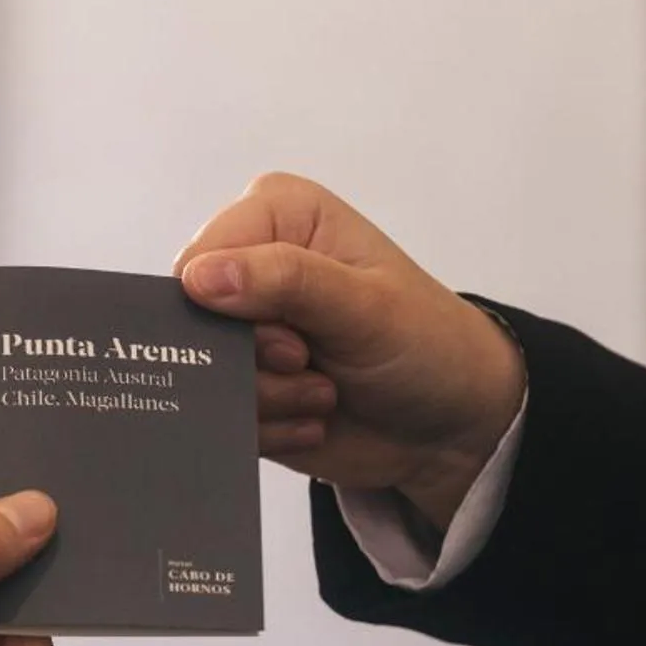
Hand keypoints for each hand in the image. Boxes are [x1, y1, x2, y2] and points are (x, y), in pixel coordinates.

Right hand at [176, 172, 524, 529]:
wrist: (452, 428)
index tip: (293, 333)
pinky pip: (222, 416)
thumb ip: (286, 280)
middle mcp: (253, 266)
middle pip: (193, 322)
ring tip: (326, 392)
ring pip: (205, 376)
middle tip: (310, 362)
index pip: (200, 259)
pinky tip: (317, 418)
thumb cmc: (426, 344)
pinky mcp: (246, 385)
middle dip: (254, 360)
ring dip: (270, 399)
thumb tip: (197, 277)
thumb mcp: (365, 306)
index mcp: (278, 217)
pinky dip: (271, 428)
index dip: (228, 307)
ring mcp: (247, 331)